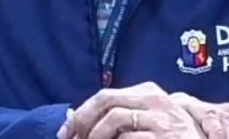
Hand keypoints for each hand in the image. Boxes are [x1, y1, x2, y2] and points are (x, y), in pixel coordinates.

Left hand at [57, 81, 201, 138]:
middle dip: (82, 121)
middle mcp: (157, 101)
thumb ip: (126, 118)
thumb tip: (77, 122)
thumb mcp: (153, 124)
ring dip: (94, 136)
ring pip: (113, 119)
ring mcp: (162, 120)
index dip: (81, 113)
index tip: (66, 131)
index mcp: (151, 94)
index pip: (106, 96)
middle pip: (106, 100)